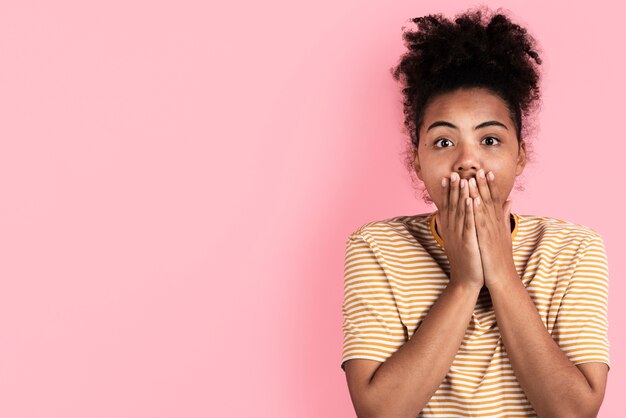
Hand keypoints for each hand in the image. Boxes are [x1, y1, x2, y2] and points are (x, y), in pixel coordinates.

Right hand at [437, 172, 483, 289]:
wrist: (465, 281)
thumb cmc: (466, 261)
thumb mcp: (460, 241)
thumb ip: (458, 227)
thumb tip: (450, 216)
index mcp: (451, 230)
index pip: (448, 207)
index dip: (447, 192)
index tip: (447, 177)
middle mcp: (452, 231)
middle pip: (452, 206)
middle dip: (453, 189)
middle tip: (453, 173)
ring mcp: (459, 236)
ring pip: (459, 212)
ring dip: (460, 195)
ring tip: (463, 180)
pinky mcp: (467, 242)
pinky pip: (468, 224)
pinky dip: (468, 211)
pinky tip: (470, 200)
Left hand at [467, 169, 516, 288]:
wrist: (502, 279)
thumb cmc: (500, 258)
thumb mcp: (503, 235)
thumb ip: (504, 217)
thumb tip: (509, 201)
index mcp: (498, 224)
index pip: (494, 201)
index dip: (490, 186)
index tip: (486, 172)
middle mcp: (496, 225)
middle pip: (490, 201)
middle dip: (484, 184)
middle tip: (480, 168)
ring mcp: (491, 232)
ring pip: (484, 208)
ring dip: (478, 192)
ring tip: (473, 178)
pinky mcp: (485, 240)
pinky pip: (479, 222)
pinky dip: (475, 210)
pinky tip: (470, 199)